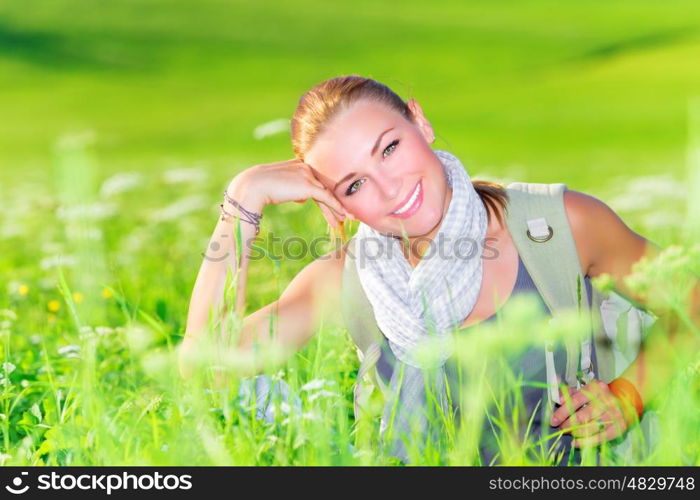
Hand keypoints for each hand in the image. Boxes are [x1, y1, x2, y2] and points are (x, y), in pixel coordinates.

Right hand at [231, 159, 346, 227]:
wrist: (252, 186)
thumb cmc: (260, 188)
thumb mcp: (280, 187)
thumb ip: (293, 189)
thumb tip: (302, 199)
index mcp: (298, 164)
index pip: (316, 180)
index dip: (325, 194)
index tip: (333, 205)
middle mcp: (305, 166)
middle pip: (323, 187)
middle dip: (334, 202)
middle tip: (344, 214)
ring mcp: (307, 174)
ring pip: (326, 193)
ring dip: (335, 209)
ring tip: (342, 220)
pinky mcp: (308, 185)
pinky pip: (326, 198)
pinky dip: (335, 207)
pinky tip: (342, 215)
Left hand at [550, 379, 634, 447]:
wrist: (625, 401)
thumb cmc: (599, 396)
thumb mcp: (584, 390)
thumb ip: (569, 393)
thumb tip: (557, 399)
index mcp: (595, 388)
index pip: (575, 401)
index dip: (562, 412)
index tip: (553, 420)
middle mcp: (606, 401)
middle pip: (581, 417)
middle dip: (567, 425)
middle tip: (561, 428)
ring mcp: (614, 415)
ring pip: (589, 429)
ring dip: (575, 433)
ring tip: (569, 433)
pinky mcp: (619, 427)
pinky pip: (599, 438)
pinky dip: (585, 442)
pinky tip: (576, 442)